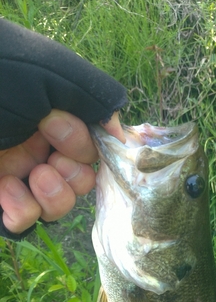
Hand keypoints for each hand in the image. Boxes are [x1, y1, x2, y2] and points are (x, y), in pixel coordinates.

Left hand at [0, 109, 124, 234]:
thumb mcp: (44, 82)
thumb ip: (89, 100)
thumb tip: (117, 131)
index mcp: (49, 117)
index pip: (92, 141)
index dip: (94, 146)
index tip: (79, 137)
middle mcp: (36, 148)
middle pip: (83, 176)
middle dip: (78, 173)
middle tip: (55, 160)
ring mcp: (19, 177)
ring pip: (63, 202)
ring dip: (59, 193)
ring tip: (37, 177)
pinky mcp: (2, 204)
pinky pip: (28, 219)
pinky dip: (24, 209)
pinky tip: (6, 188)